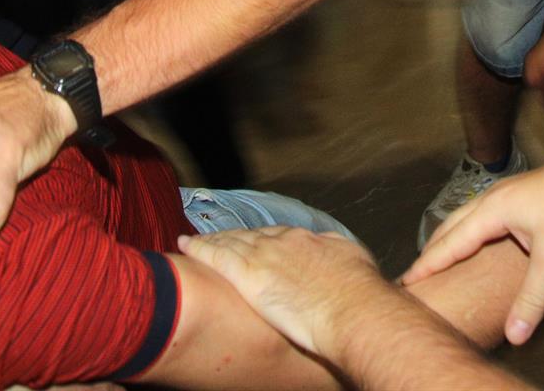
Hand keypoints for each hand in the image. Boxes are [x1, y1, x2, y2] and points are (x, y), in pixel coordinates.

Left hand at [178, 226, 383, 356]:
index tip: (256, 242)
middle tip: (220, 238)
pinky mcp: (247, 273)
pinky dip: (198, 248)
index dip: (264, 238)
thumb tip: (338, 257)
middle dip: (235, 236)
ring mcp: (264, 255)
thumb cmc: (359, 294)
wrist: (352, 307)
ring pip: (230, 242)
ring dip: (213, 240)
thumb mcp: (355, 264)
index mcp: (309, 241)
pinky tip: (185, 243)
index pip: (279, 235)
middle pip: (252, 235)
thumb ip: (340, 257)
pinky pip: (215, 256)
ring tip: (198, 240)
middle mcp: (284, 242)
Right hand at [403, 153, 543, 345]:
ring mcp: (512, 190)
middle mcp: (496, 195)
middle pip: (454, 224)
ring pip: (470, 214)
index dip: (429, 263)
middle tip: (417, 270)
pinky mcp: (526, 191)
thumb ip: (533, 298)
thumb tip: (515, 334)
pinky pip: (487, 210)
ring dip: (453, 234)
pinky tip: (483, 235)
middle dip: (434, 248)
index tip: (408, 280)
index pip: (452, 242)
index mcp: (494, 208)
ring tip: (442, 253)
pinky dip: (473, 226)